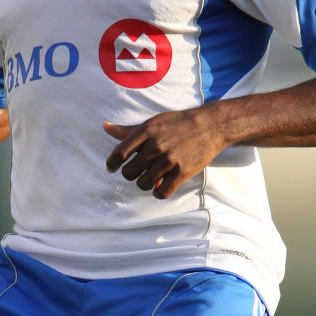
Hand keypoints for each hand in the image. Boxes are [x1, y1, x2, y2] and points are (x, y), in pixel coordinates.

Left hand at [103, 107, 226, 199]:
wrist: (210, 126)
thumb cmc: (178, 124)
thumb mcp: (153, 122)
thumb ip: (128, 130)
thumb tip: (105, 128)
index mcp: (146, 131)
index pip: (119, 153)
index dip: (112, 164)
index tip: (112, 167)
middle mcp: (156, 146)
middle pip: (129, 172)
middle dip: (130, 174)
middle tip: (137, 171)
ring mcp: (169, 160)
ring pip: (143, 184)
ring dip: (144, 184)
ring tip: (150, 177)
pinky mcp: (182, 172)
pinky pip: (161, 192)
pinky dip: (157, 192)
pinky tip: (159, 186)